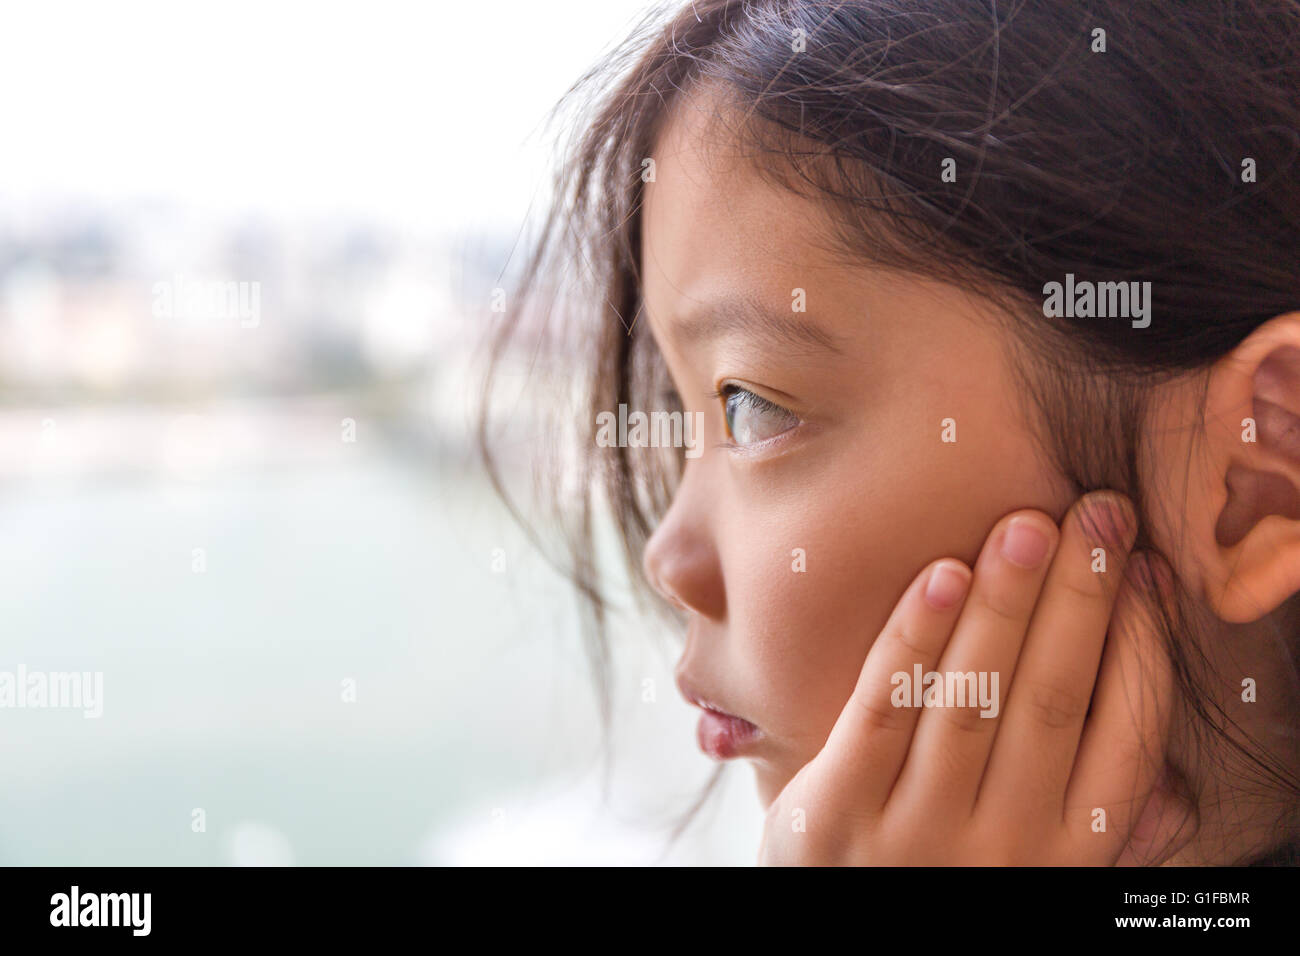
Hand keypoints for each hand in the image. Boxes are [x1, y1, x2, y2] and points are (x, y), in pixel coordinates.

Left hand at [758, 491, 1194, 864]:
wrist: (842, 950)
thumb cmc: (951, 884)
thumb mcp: (1036, 875)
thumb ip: (1099, 831)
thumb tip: (1175, 787)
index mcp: (1071, 857)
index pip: (1126, 737)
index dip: (1141, 645)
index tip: (1142, 567)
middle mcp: (1005, 847)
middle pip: (1055, 700)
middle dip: (1081, 597)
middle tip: (1096, 511)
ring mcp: (916, 835)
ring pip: (974, 699)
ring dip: (1006, 604)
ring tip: (1027, 526)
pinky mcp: (836, 815)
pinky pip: (882, 712)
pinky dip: (915, 640)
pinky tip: (942, 575)